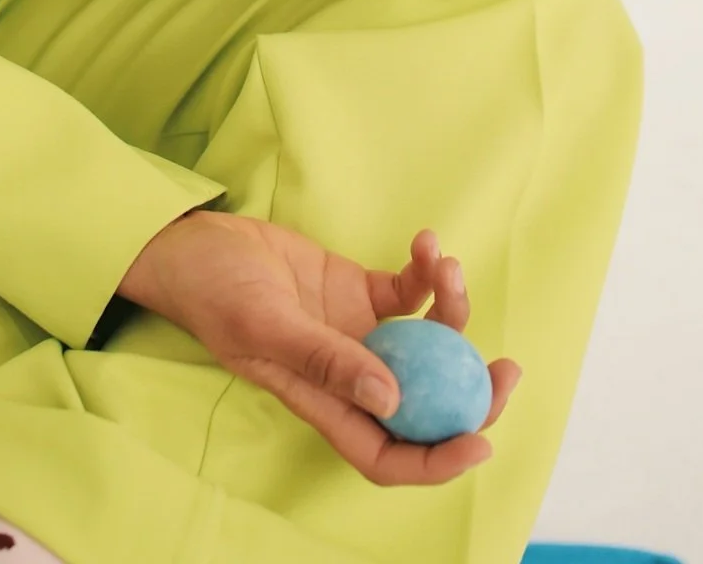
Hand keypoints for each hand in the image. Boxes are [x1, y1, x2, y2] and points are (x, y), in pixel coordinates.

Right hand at [118, 213, 522, 487]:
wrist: (196, 243)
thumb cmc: (215, 292)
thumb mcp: (264, 326)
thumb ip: (325, 361)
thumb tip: (391, 400)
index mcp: (325, 402)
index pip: (389, 453)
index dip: (437, 460)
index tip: (480, 440)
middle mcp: (349, 375)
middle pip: (425, 404)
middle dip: (470, 392)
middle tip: (505, 368)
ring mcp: (356, 332)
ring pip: (425, 340)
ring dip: (450, 309)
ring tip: (445, 264)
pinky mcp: (357, 290)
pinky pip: (408, 290)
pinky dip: (426, 270)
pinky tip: (426, 241)